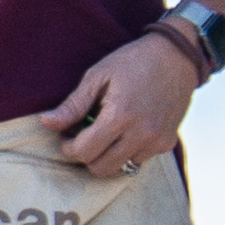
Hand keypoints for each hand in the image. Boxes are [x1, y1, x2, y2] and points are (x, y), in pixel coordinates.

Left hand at [47, 32, 202, 175]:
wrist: (178, 56)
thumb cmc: (133, 61)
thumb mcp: (98, 76)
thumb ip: (73, 105)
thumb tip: (46, 123)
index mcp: (120, 115)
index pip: (84, 152)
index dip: (68, 148)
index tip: (66, 138)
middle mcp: (141, 133)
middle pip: (101, 168)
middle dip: (86, 157)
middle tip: (83, 139)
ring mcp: (157, 141)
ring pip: (121, 168)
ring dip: (107, 156)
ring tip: (106, 134)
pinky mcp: (168, 143)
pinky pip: (140, 160)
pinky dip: (128, 152)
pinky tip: (126, 131)